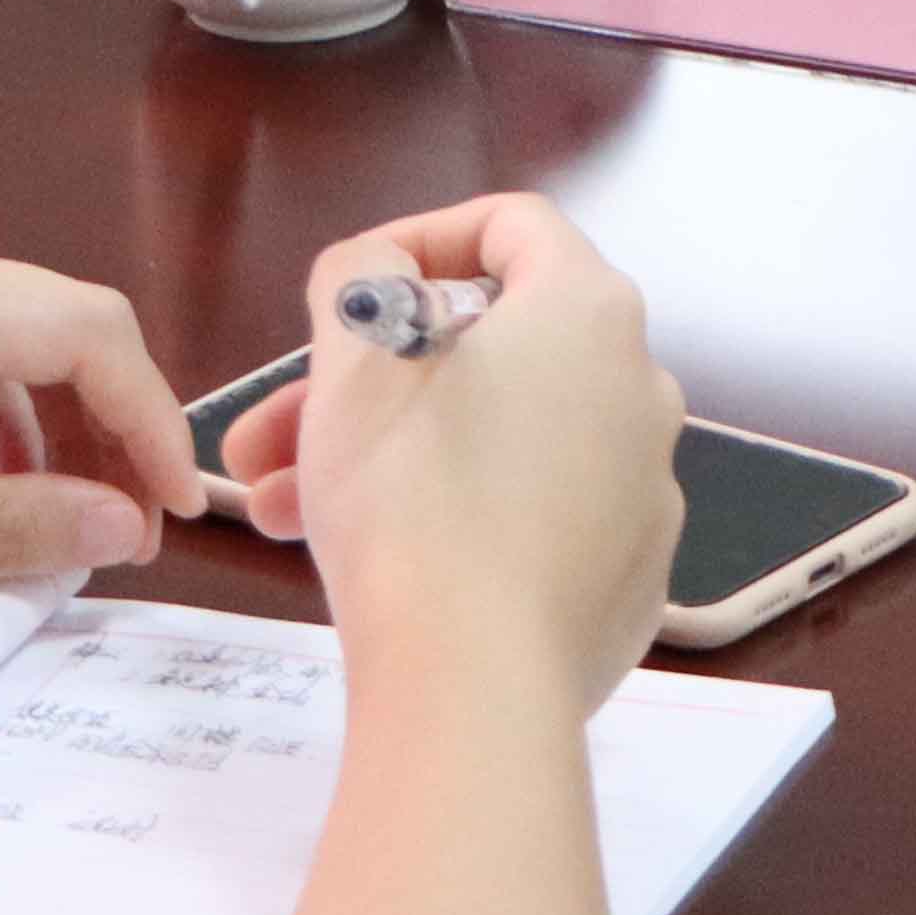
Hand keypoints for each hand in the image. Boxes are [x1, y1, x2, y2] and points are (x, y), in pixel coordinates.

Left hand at [0, 231, 196, 635]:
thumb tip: (120, 526)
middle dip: (112, 420)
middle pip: (56, 319)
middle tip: (135, 526)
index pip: (81, 329)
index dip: (147, 418)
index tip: (170, 511)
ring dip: (58, 422)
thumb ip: (6, 527)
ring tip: (73, 520)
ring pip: (9, 338)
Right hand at [220, 199, 678, 702]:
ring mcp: (643, 495)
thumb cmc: (411, 496)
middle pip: (488, 354)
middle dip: (364, 386)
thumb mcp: (354, 354)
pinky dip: (458, 524)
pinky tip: (377, 565)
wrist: (475, 687)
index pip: (512, 227)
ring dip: (389, 459)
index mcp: (590, 313)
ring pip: (497, 445)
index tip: (346, 292)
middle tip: (271, 433)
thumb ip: (360, 275)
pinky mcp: (628, 584)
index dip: (417, 240)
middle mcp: (640, 391)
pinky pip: (533, 524)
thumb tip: (380, 273)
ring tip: (281, 511)